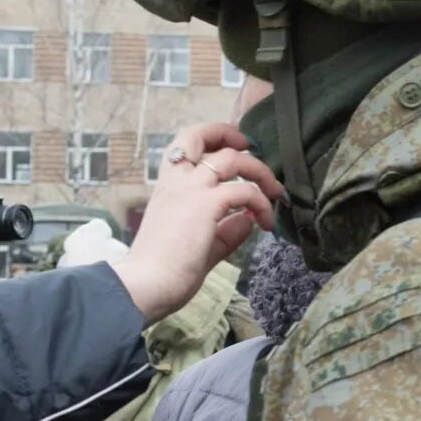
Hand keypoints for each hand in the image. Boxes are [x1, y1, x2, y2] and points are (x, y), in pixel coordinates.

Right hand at [112, 123, 281, 321]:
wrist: (145, 285)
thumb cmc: (162, 271)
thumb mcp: (200, 245)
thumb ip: (225, 231)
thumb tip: (249, 220)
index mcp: (167, 187)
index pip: (184, 144)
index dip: (211, 136)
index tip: (234, 146)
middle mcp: (176, 181)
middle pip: (201, 134)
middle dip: (233, 135)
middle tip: (255, 150)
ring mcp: (191, 190)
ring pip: (232, 158)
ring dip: (260, 171)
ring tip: (275, 192)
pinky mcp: (206, 205)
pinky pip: (245, 192)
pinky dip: (262, 203)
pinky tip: (267, 223)